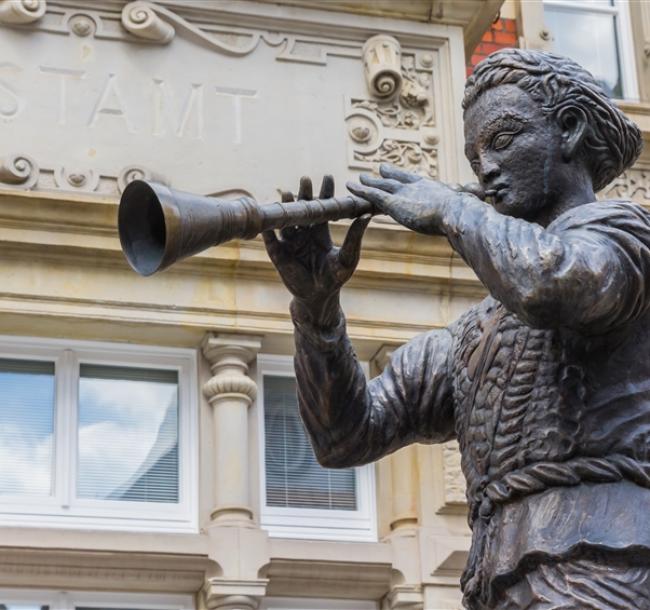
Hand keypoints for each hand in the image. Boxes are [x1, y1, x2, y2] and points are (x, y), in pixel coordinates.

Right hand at [262, 175, 370, 326]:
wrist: (319, 297)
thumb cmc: (336, 278)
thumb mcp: (348, 256)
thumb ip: (355, 237)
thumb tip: (367, 216)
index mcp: (320, 232)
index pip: (323, 207)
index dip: (325, 192)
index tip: (328, 176)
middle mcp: (304, 233)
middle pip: (303, 209)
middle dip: (304, 194)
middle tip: (306, 179)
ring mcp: (290, 243)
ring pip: (287, 221)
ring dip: (287, 207)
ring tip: (288, 192)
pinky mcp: (278, 254)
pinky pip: (271, 240)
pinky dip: (268, 230)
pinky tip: (267, 220)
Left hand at [346, 164, 471, 235]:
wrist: (456, 212)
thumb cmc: (462, 215)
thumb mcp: (460, 213)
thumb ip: (457, 215)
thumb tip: (470, 220)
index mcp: (430, 188)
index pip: (414, 181)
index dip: (405, 178)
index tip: (404, 174)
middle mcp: (414, 187)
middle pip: (396, 180)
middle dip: (387, 176)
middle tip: (380, 169)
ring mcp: (403, 193)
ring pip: (381, 185)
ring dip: (369, 182)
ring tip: (358, 179)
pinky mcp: (392, 202)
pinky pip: (372, 194)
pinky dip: (360, 189)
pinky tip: (349, 185)